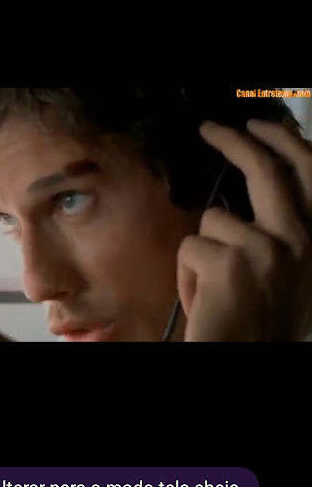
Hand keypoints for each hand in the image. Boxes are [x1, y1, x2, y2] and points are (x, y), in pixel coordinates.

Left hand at [178, 119, 311, 341]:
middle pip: (267, 171)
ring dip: (203, 251)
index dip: (286, 144)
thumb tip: (259, 193)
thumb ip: (284, 236)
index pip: (311, 175)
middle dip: (237, 141)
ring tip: (213, 290)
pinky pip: (190, 248)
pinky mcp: (230, 261)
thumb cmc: (261, 329)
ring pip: (214, 219)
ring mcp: (267, 249)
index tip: (261, 126)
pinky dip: (187, 274)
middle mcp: (302, 241)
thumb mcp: (290, 278)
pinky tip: (204, 302)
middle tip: (210, 128)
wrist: (244, 360)